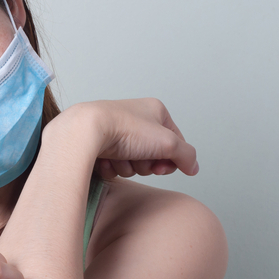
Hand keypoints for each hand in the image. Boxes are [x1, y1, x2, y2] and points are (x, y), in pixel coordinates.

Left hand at [56, 98, 197, 177]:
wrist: (85, 131)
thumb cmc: (124, 129)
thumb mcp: (167, 142)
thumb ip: (186, 156)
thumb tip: (193, 167)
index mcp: (153, 111)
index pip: (174, 141)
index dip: (171, 159)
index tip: (163, 167)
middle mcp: (134, 119)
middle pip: (152, 156)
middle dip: (146, 165)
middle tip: (139, 161)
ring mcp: (115, 132)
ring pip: (132, 164)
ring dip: (128, 167)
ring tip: (119, 158)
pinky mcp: (99, 145)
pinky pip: (113, 166)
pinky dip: (111, 168)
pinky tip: (105, 160)